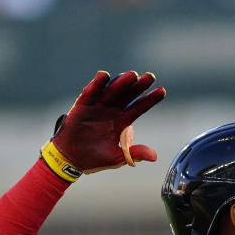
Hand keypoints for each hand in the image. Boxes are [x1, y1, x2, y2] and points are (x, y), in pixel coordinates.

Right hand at [50, 69, 165, 174]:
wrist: (72, 159)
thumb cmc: (95, 158)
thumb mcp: (118, 157)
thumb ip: (134, 153)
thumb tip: (155, 156)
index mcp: (121, 122)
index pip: (138, 108)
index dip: (150, 100)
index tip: (162, 91)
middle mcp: (111, 111)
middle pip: (128, 96)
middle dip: (139, 86)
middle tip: (150, 76)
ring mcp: (97, 107)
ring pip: (112, 91)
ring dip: (121, 82)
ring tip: (133, 75)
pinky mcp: (82, 106)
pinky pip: (90, 93)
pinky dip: (96, 84)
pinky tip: (104, 76)